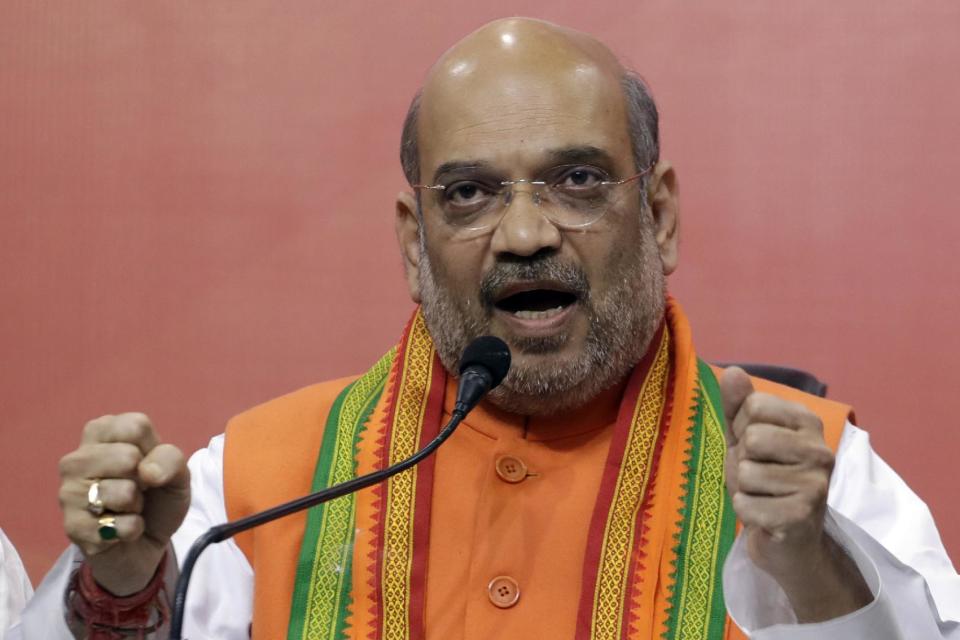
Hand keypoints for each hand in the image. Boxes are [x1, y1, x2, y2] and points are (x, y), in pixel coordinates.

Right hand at [58, 413, 189, 595]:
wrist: (144, 543)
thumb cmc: (156, 496)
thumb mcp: (177, 472)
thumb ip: (170, 459)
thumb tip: (148, 472)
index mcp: (100, 433)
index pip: (135, 426)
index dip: (154, 449)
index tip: (147, 463)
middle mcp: (76, 459)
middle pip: (127, 457)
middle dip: (144, 480)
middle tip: (137, 490)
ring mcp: (69, 493)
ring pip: (123, 492)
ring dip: (137, 506)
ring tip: (127, 509)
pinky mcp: (72, 526)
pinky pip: (121, 525)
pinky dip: (133, 530)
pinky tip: (120, 529)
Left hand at [720, 367, 870, 621]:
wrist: (789, 540)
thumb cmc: (765, 480)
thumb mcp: (744, 437)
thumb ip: (738, 405)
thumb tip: (733, 371)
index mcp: (808, 422)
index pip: (754, 404)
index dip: (742, 428)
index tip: (757, 448)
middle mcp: (820, 450)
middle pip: (752, 438)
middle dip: (743, 460)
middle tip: (759, 476)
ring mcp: (816, 484)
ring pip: (747, 472)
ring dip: (744, 488)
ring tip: (764, 495)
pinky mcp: (802, 516)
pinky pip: (746, 503)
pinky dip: (746, 511)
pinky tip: (766, 516)